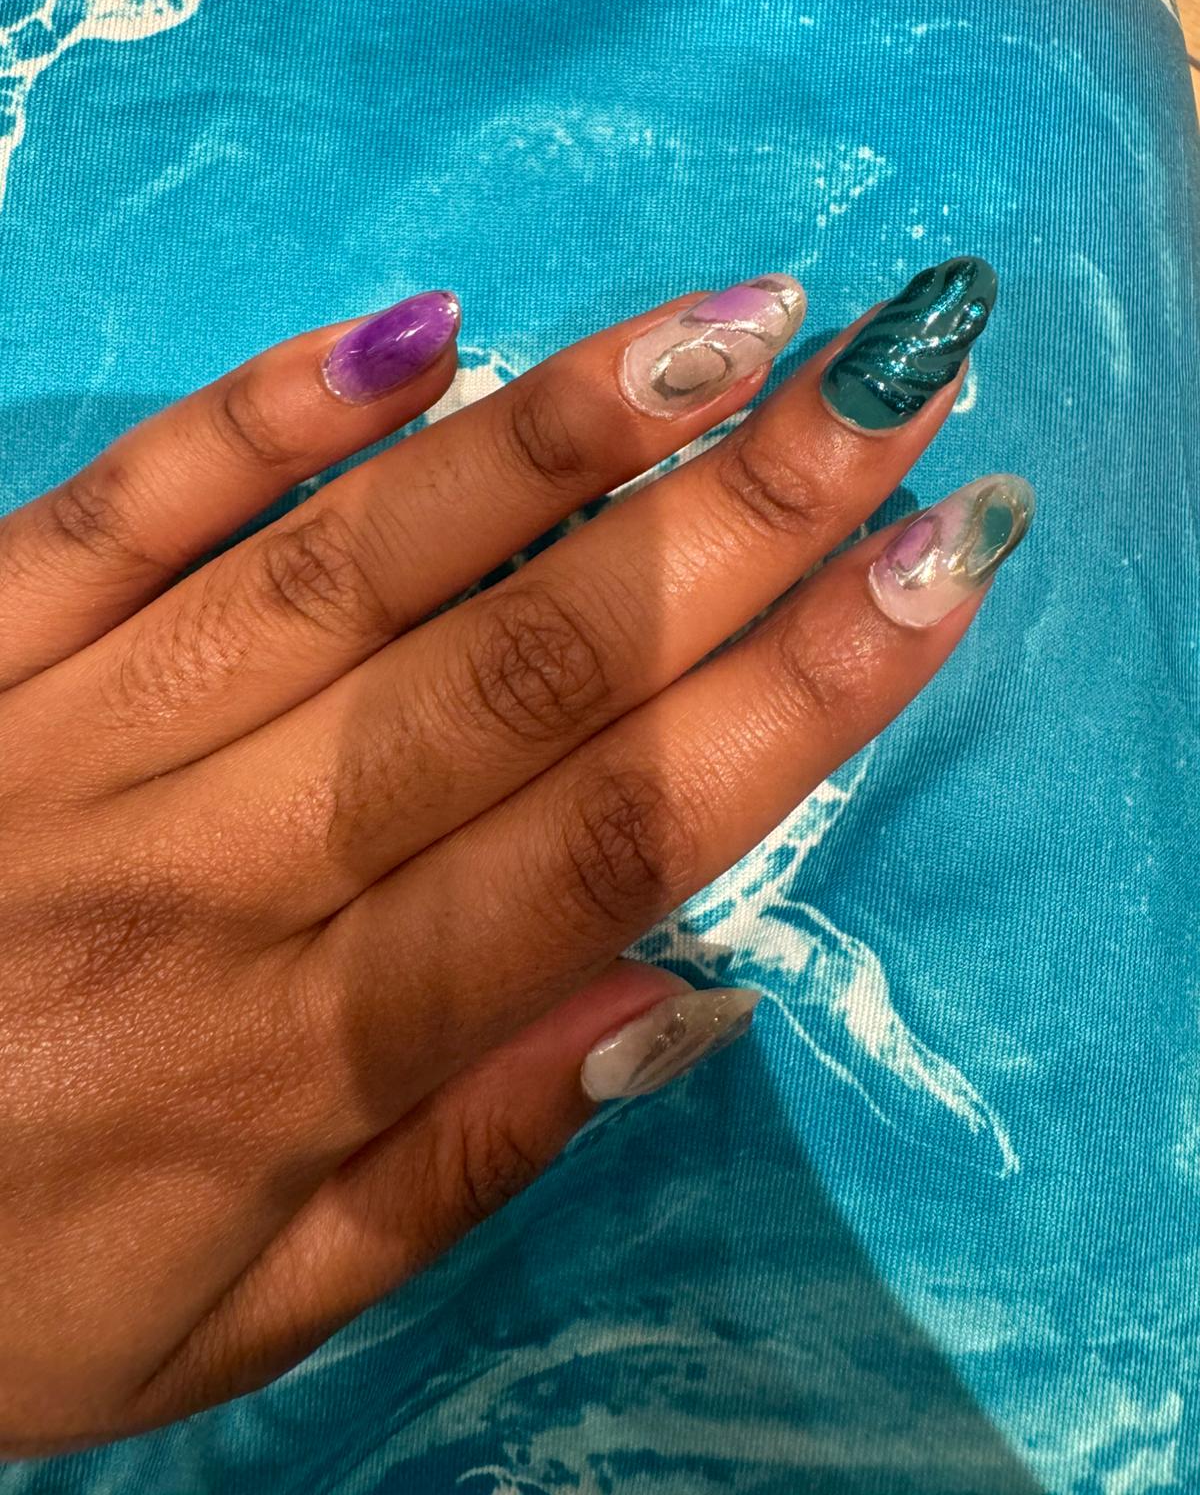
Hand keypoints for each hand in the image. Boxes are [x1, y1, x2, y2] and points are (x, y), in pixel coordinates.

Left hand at [0, 260, 1029, 1451]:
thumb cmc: (4, 1280)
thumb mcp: (246, 1312)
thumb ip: (465, 1158)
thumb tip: (686, 994)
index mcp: (302, 1050)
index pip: (611, 839)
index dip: (800, 697)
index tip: (939, 564)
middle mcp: (215, 873)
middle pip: (523, 675)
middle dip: (735, 526)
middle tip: (889, 384)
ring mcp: (75, 740)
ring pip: (356, 569)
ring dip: (553, 443)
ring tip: (722, 333)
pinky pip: (124, 513)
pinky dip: (264, 417)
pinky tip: (411, 327)